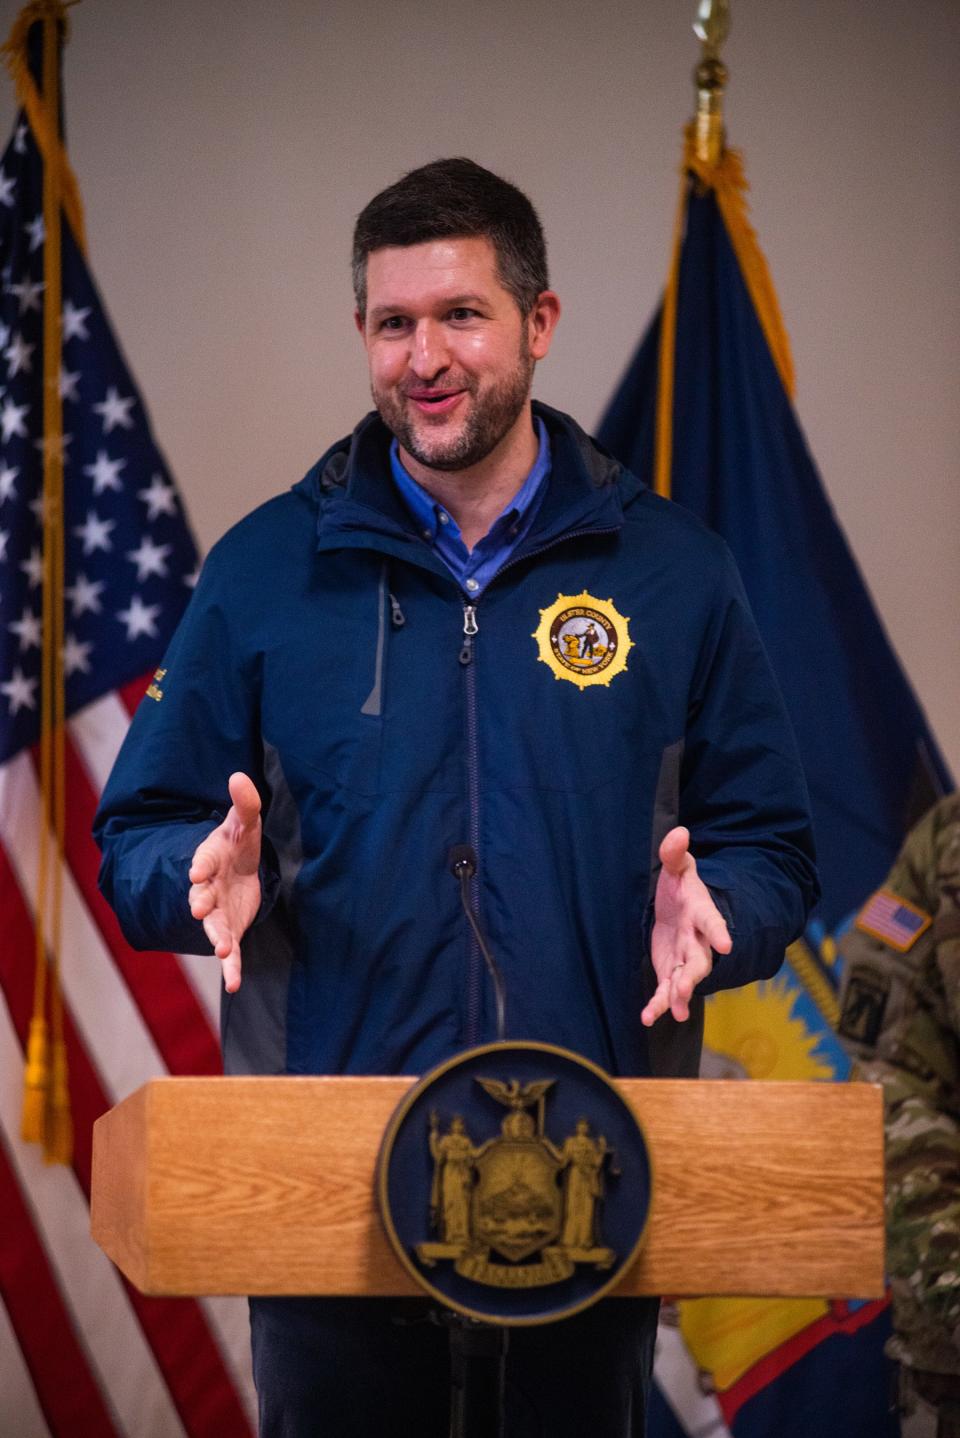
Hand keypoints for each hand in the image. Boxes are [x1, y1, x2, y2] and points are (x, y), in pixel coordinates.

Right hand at [188, 772, 261, 992]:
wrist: (239, 869)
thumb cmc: (239, 843)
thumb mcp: (246, 822)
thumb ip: (245, 803)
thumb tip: (239, 776)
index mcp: (210, 859)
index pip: (203, 861)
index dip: (201, 866)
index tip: (197, 871)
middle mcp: (208, 889)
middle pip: (201, 897)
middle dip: (200, 903)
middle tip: (198, 908)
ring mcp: (217, 912)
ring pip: (214, 927)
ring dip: (217, 939)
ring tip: (223, 950)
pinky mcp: (230, 930)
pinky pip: (230, 951)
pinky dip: (231, 969)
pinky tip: (233, 984)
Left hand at [641, 826, 731, 1026]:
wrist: (677, 907)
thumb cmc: (679, 886)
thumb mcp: (676, 867)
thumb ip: (675, 853)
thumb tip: (679, 833)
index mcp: (701, 911)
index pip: (712, 921)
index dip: (719, 931)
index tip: (726, 944)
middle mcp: (697, 939)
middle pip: (700, 959)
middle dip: (694, 974)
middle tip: (685, 988)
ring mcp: (685, 957)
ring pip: (686, 978)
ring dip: (679, 994)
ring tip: (675, 1012)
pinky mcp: (671, 971)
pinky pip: (665, 990)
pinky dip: (658, 1004)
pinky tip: (647, 1019)